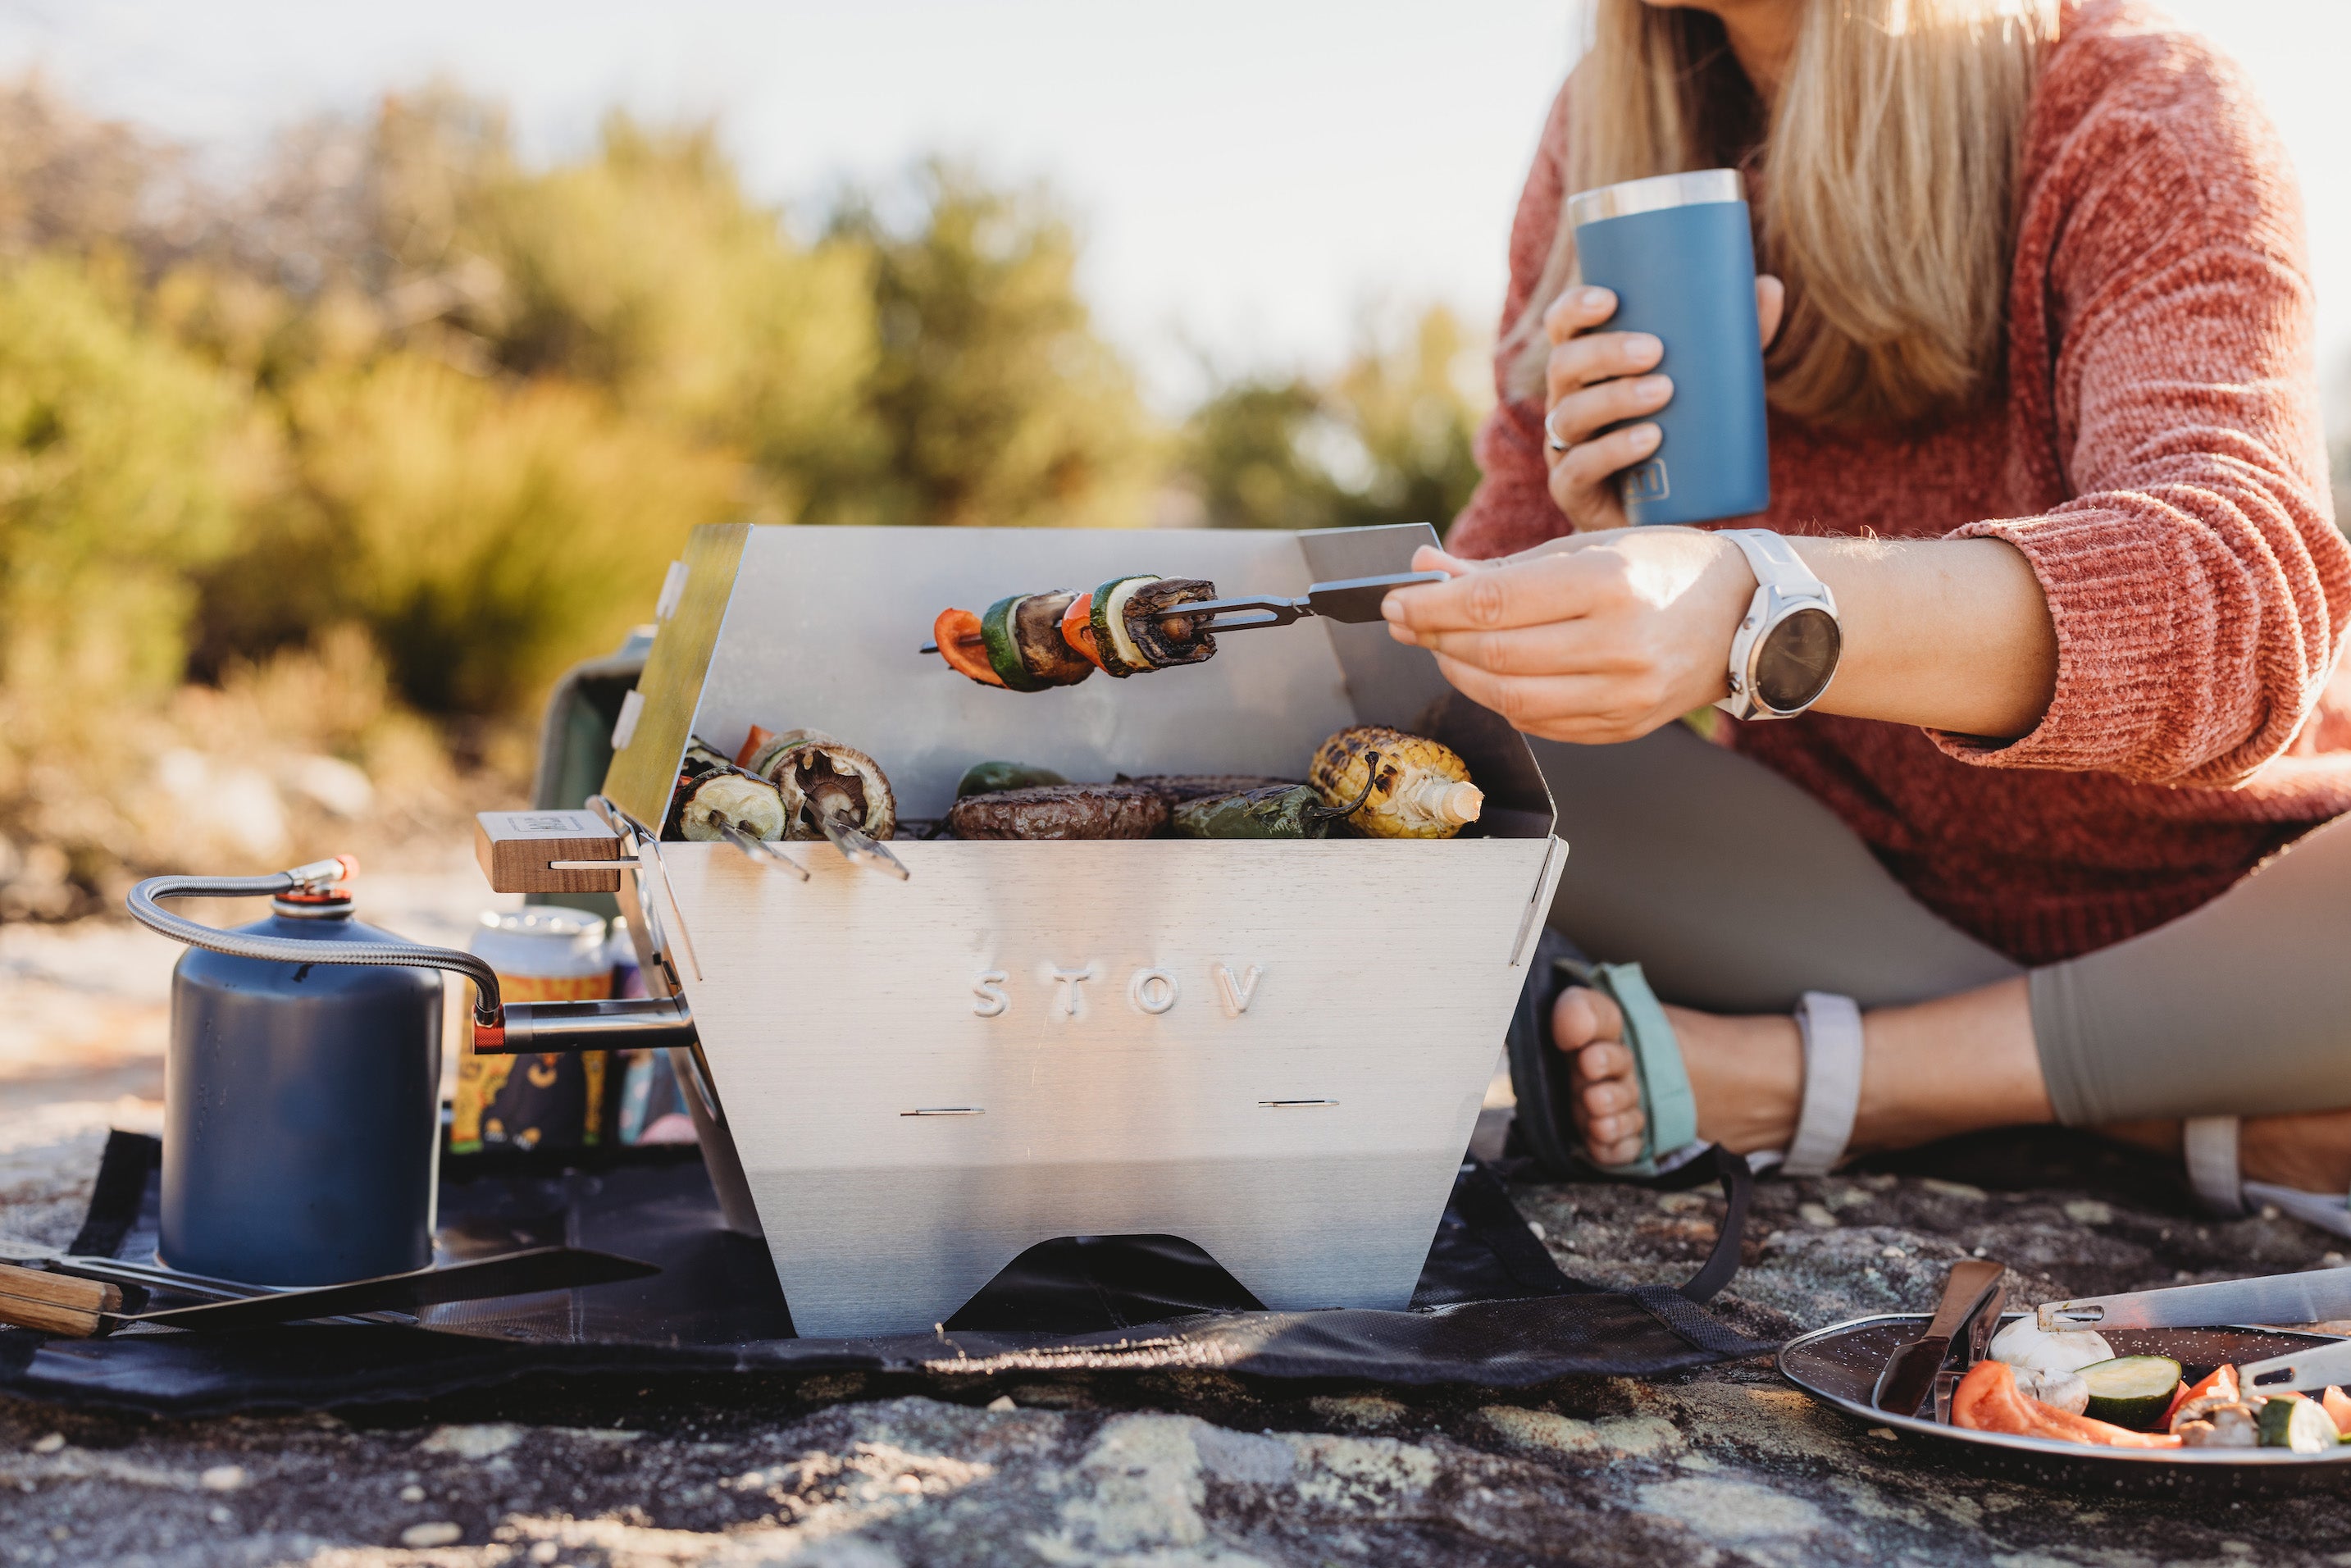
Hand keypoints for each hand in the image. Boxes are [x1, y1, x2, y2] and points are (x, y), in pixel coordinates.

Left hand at [1382, 532, 1754, 743]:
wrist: (1748, 617)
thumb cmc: (1664, 568)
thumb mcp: (1588, 546)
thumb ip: (1504, 567)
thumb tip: (1426, 570)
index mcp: (1610, 584)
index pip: (1495, 603)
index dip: (1432, 607)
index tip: (1396, 601)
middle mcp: (1619, 644)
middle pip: (1495, 655)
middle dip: (1436, 639)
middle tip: (1405, 623)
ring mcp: (1624, 694)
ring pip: (1510, 698)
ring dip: (1460, 674)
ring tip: (1441, 648)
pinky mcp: (1624, 727)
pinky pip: (1540, 723)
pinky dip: (1501, 700)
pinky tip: (1487, 675)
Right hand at [1541, 275, 1783, 529]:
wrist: (1669, 514)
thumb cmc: (1683, 434)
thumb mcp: (1708, 382)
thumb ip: (1735, 336)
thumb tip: (1767, 287)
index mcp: (1587, 369)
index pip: (1563, 329)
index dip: (1574, 308)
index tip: (1609, 299)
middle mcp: (1566, 402)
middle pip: (1564, 365)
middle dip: (1605, 353)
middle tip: (1655, 350)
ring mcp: (1564, 448)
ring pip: (1570, 416)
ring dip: (1614, 399)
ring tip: (1663, 393)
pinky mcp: (1573, 491)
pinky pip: (1579, 469)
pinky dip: (1613, 451)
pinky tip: (1648, 440)